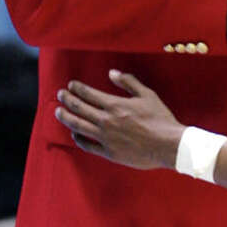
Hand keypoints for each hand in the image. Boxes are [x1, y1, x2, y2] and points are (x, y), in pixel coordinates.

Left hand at [56, 72, 183, 168]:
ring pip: (78, 126)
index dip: (77, 88)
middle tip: (60, 95)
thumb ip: (128, 82)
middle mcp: (106, 121)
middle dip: (66, 100)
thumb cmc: (160, 119)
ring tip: (58, 112)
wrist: (168, 145)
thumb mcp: (147, 95)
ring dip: (65, 117)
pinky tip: (74, 134)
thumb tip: (112, 73)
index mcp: (115, 105)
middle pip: (78, 108)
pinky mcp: (108, 152)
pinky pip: (87, 145)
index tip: (70, 85)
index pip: (88, 94)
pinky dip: (78, 139)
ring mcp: (105, 138)